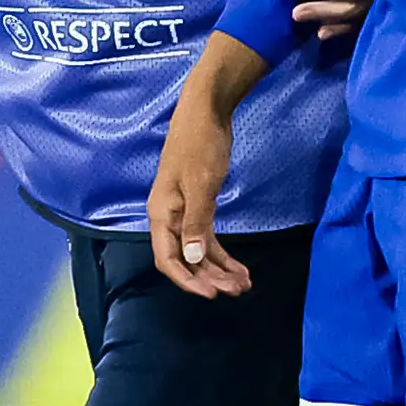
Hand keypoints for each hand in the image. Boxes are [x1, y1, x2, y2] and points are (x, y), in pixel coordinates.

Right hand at [147, 93, 250, 296]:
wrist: (206, 111)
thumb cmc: (200, 144)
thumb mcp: (201, 184)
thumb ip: (196, 222)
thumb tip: (191, 258)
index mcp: (162, 213)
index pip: (168, 259)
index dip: (187, 280)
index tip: (211, 294)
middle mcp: (169, 217)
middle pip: (186, 259)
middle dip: (210, 277)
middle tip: (237, 291)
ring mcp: (183, 212)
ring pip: (198, 251)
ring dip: (219, 269)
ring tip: (243, 285)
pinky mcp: (198, 205)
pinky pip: (207, 238)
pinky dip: (222, 254)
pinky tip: (239, 267)